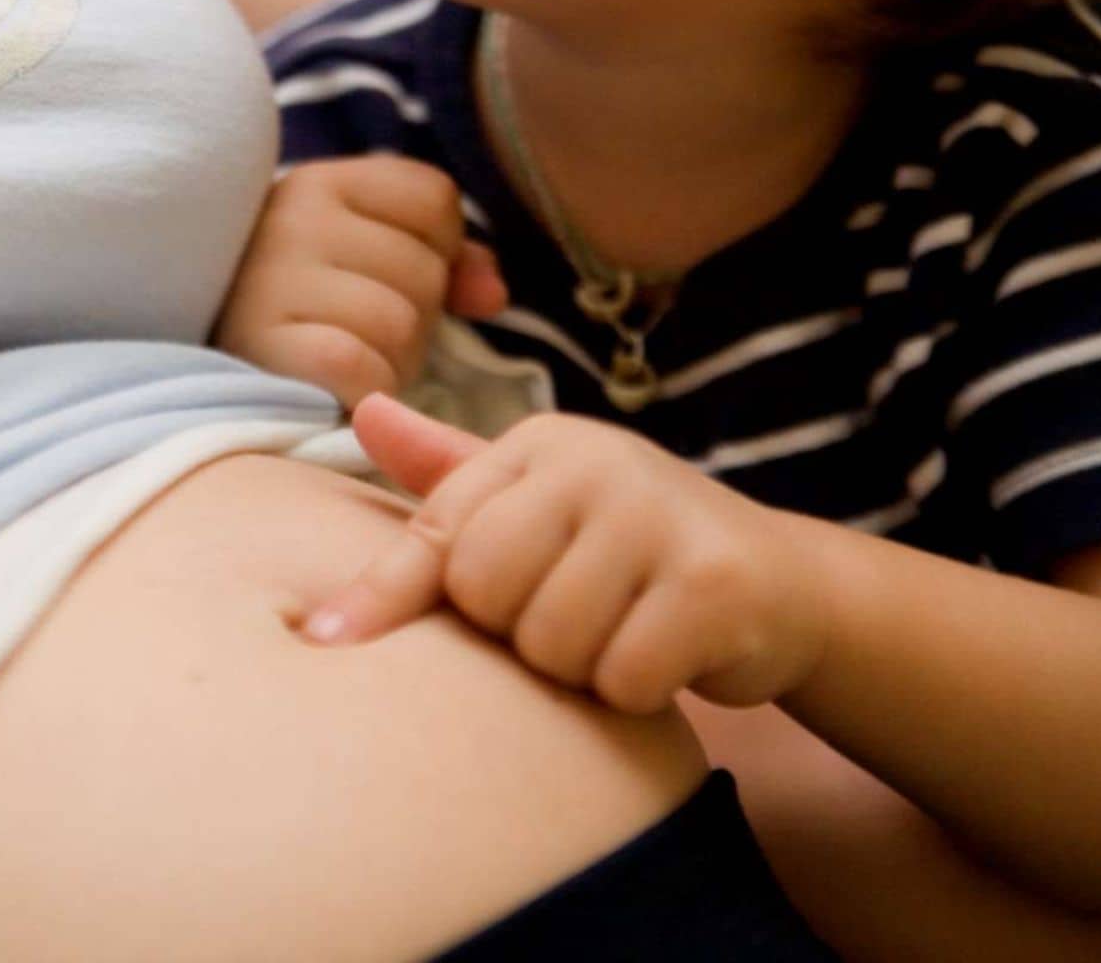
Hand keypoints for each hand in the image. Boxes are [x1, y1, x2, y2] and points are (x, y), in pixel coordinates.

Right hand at [215, 157, 506, 407]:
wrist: (193, 372)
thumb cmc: (298, 313)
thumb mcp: (362, 259)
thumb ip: (444, 257)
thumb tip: (494, 294)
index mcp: (318, 182)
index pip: (435, 198)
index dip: (437, 250)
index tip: (388, 278)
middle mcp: (291, 218)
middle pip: (425, 270)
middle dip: (413, 317)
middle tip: (356, 332)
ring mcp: (272, 280)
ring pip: (401, 323)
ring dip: (389, 362)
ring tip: (340, 360)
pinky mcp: (264, 346)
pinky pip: (359, 366)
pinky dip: (362, 389)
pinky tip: (332, 389)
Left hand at [304, 396, 835, 714]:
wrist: (781, 586)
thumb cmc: (632, 549)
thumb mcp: (540, 502)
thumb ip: (450, 476)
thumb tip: (362, 411)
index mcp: (542, 445)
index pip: (438, 530)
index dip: (384, 594)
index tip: (320, 643)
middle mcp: (598, 462)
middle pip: (485, 593)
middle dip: (518, 633)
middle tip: (571, 616)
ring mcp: (659, 515)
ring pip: (550, 643)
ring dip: (580, 668)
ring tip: (621, 631)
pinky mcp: (714, 582)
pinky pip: (621, 677)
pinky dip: (635, 691)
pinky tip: (667, 658)